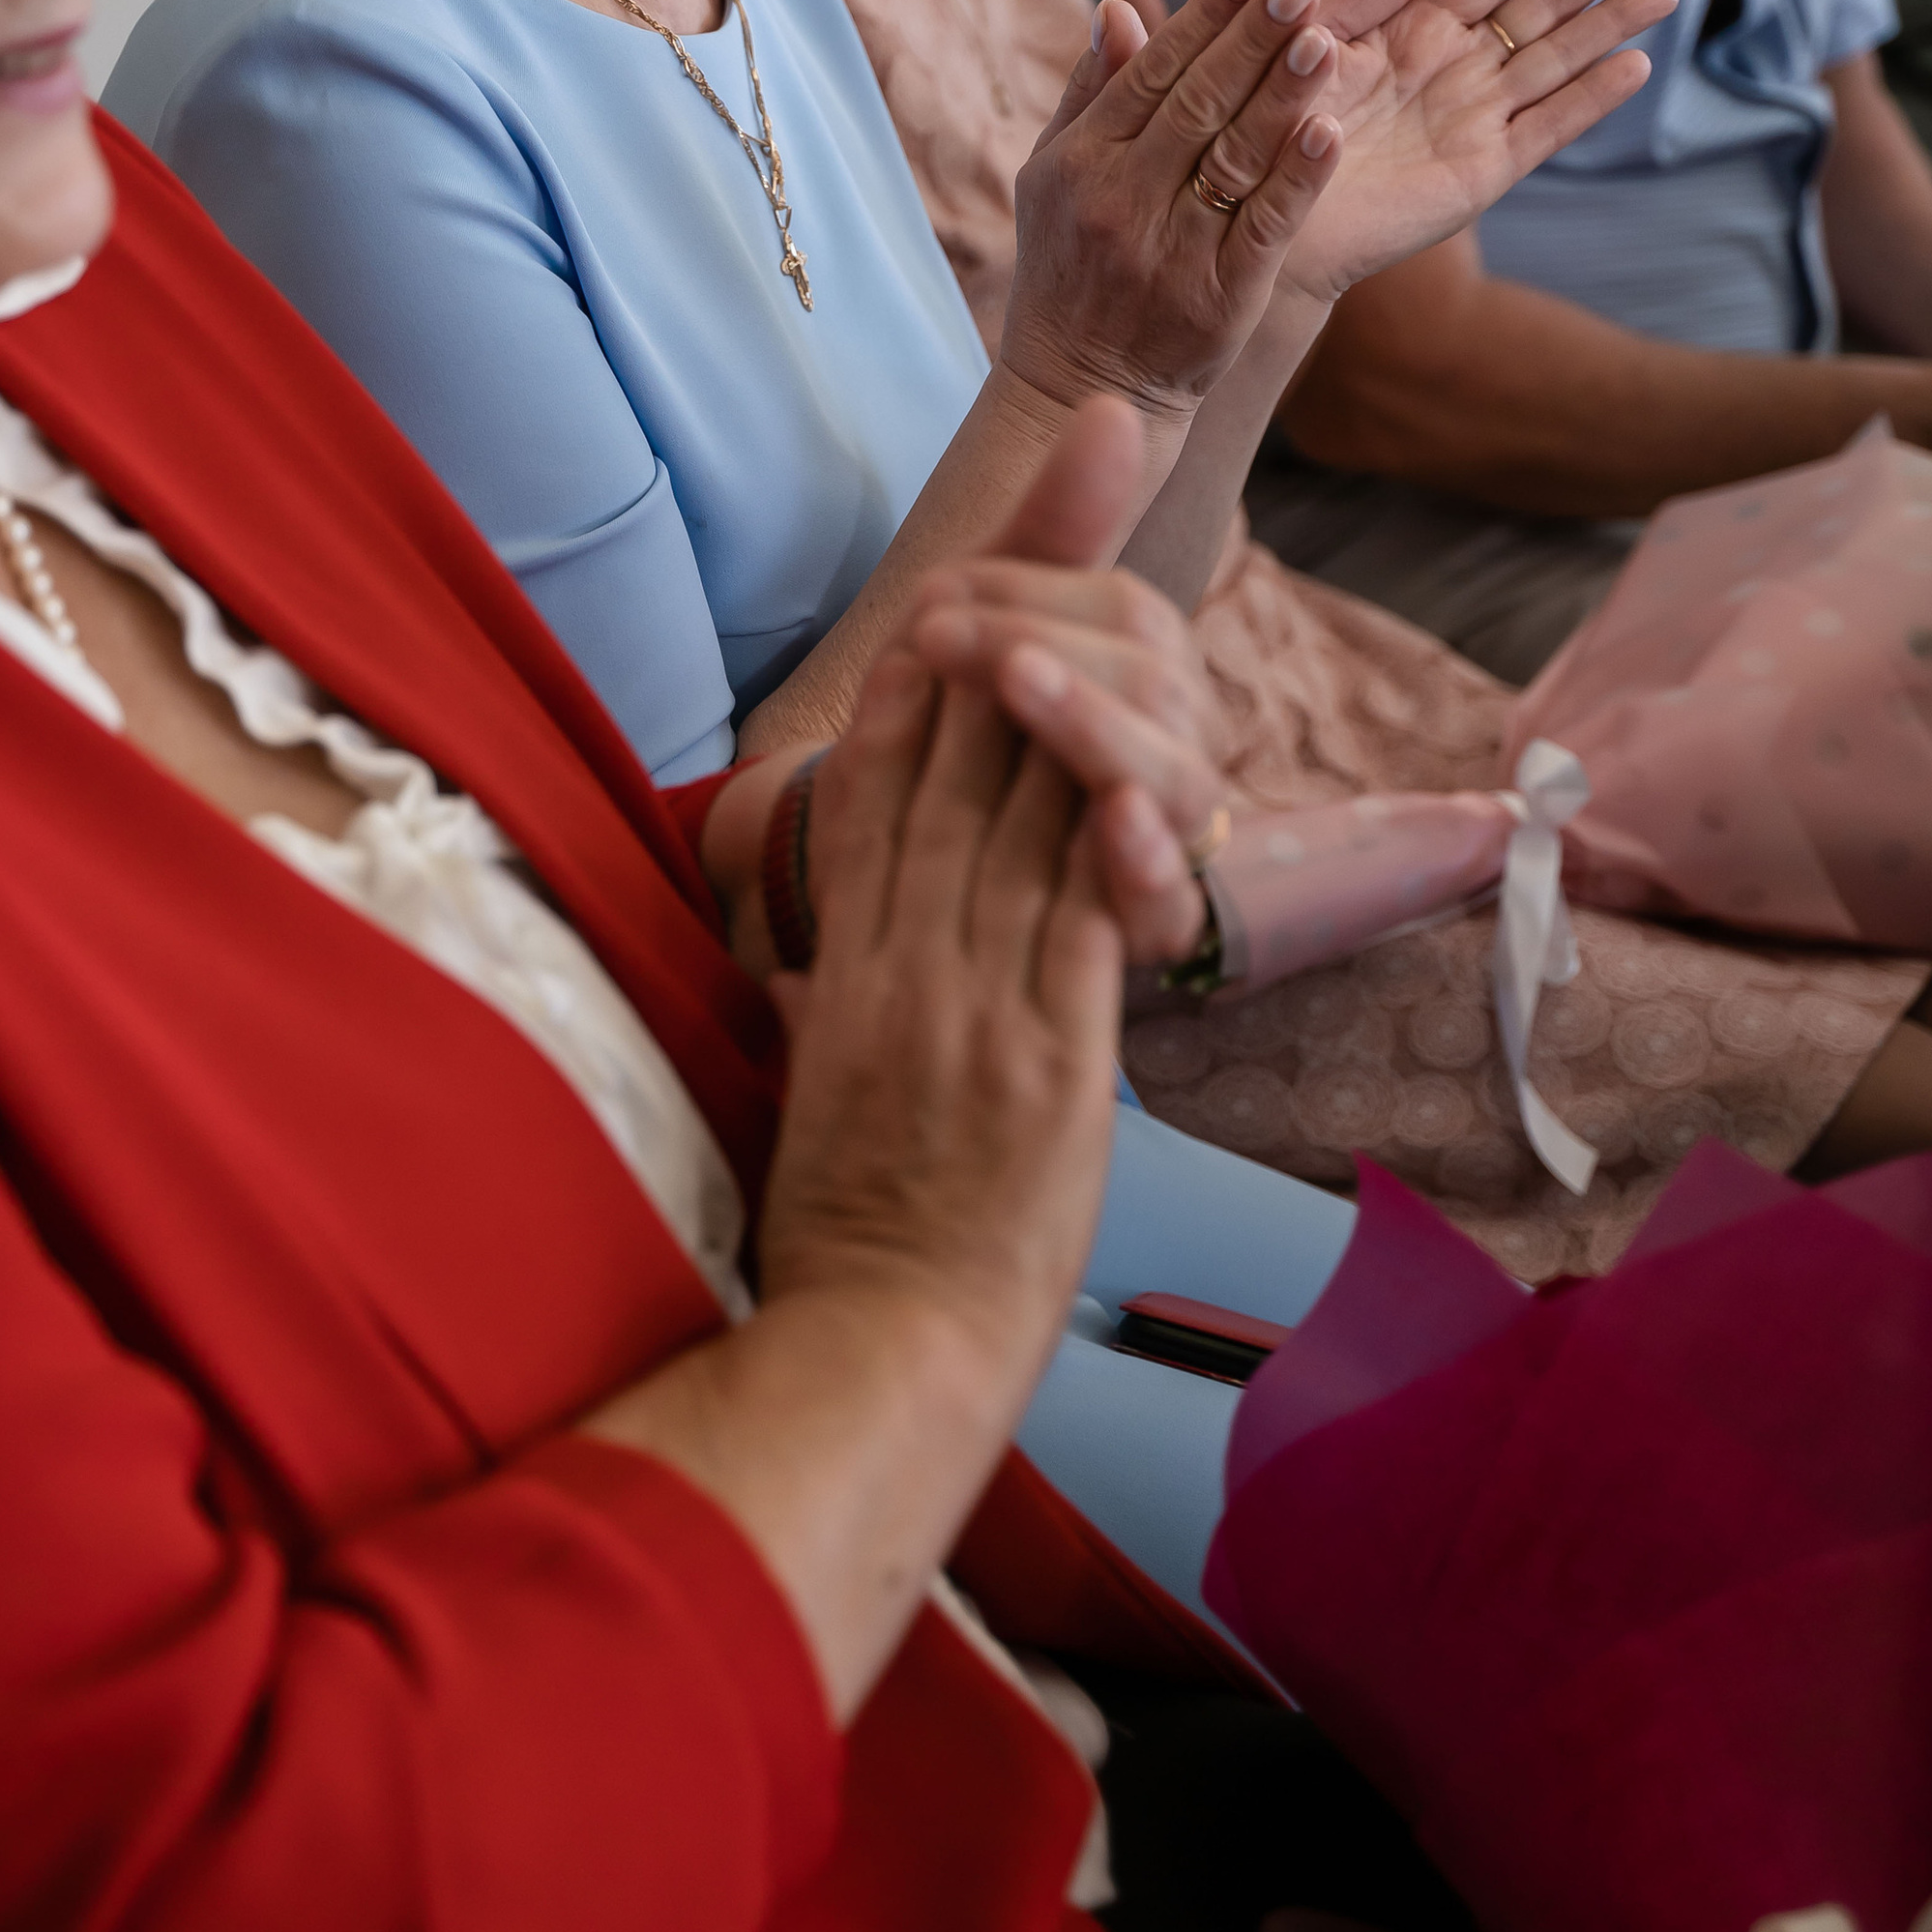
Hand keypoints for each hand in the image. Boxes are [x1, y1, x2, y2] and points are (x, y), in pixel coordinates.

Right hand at [760, 637, 1119, 1376]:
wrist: (880, 1341)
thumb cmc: (847, 1248)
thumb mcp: (812, 1114)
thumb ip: (819, 1037)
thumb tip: (804, 997)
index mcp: (846, 990)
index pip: (868, 827)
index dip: (895, 725)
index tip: (921, 644)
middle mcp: (903, 979)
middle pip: (937, 803)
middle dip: (971, 686)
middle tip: (1000, 590)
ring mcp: (974, 1015)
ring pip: (1007, 841)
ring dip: (1041, 732)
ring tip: (1068, 637)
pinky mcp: (1049, 1065)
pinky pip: (1074, 930)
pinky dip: (1101, 849)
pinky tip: (1127, 780)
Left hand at [899, 396, 1221, 968]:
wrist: (898, 857)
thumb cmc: (961, 724)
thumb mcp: (986, 621)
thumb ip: (1055, 527)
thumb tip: (1116, 407)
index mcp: (1151, 670)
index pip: (1127, 614)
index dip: (1035, 594)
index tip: (934, 598)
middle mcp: (1176, 749)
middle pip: (1160, 688)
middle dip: (1054, 650)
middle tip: (942, 636)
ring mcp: (1169, 840)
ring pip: (1169, 781)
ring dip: (1093, 726)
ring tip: (1021, 683)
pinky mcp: (1145, 924)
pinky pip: (1173, 904)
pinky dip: (1144, 861)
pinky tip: (1111, 820)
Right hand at [999, 0, 1354, 424]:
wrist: (1081, 389)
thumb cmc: (1069, 270)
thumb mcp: (1051, 178)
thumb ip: (1090, 93)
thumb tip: (1118, 7)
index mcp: (1080, 161)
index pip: (1149, 72)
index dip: (1203, 16)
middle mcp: (1120, 200)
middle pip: (1196, 103)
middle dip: (1251, 39)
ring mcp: (1170, 251)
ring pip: (1234, 158)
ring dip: (1282, 94)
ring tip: (1326, 37)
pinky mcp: (1220, 298)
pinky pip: (1265, 228)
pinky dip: (1299, 180)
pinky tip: (1331, 132)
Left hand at [1278, 0, 1676, 300]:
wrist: (1255, 209)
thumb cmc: (1264, 118)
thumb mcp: (1306, 36)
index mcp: (1412, 22)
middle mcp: (1455, 63)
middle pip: (1542, 5)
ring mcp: (1475, 116)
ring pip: (1557, 60)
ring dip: (1612, 25)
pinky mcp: (1482, 171)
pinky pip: (1546, 128)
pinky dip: (1590, 100)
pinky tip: (1636, 65)